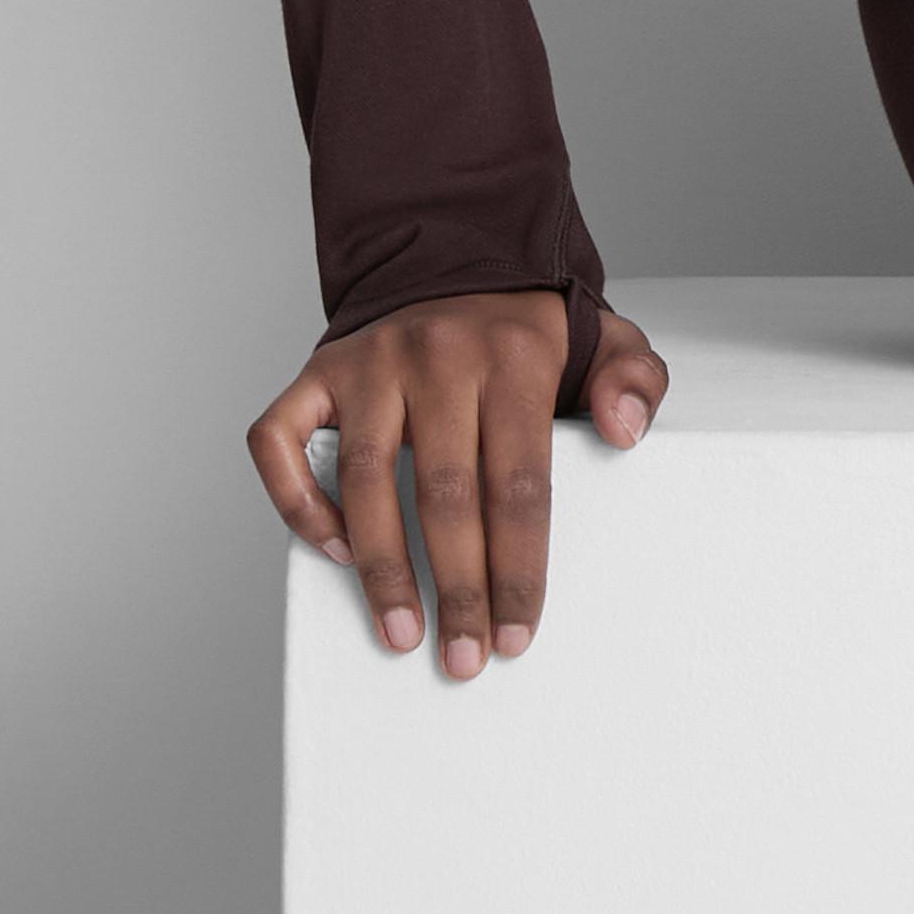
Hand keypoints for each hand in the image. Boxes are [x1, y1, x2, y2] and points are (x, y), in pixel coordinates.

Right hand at [248, 292, 668, 677]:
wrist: (454, 255)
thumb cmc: (528, 330)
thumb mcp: (607, 335)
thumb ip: (634, 380)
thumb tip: (624, 433)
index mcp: (514, 359)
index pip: (518, 484)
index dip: (517, 568)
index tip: (518, 633)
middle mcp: (436, 358)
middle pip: (445, 495)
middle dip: (456, 589)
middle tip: (463, 659)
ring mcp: (369, 363)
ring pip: (365, 481)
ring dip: (381, 569)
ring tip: (400, 633)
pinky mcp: (317, 371)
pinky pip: (279, 442)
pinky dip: (300, 501)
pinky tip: (335, 551)